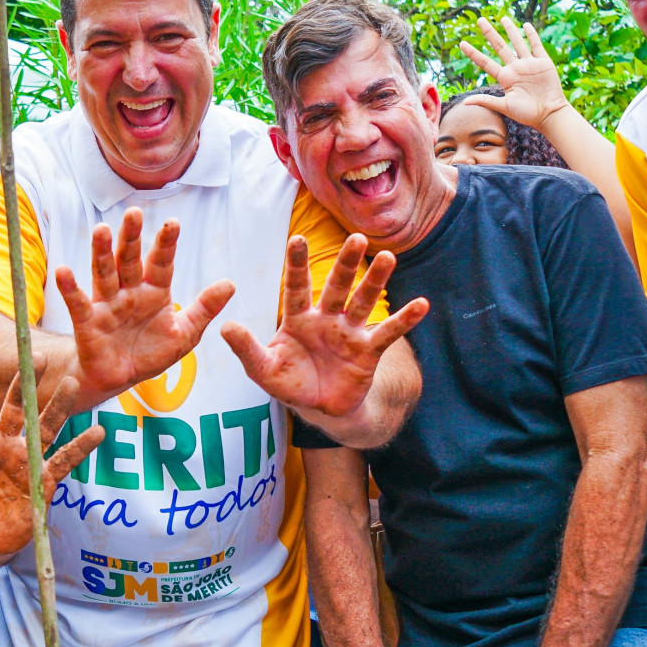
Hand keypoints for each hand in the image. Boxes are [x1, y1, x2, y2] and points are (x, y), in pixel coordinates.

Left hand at [0, 363, 103, 560]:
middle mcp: (2, 445)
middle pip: (15, 409)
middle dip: (25, 384)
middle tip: (37, 357)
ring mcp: (25, 460)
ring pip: (44, 427)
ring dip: (58, 407)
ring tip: (72, 382)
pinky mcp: (44, 480)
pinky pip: (64, 460)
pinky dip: (81, 447)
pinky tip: (97, 432)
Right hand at [55, 208, 233, 402]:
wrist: (121, 378)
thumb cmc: (151, 353)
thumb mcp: (184, 334)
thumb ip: (205, 309)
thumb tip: (231, 284)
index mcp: (155, 291)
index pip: (162, 263)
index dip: (166, 244)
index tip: (173, 223)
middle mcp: (129, 291)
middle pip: (130, 259)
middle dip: (132, 237)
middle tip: (134, 213)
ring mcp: (107, 304)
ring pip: (104, 273)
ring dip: (102, 252)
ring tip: (101, 229)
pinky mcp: (88, 322)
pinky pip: (78, 303)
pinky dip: (70, 288)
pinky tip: (63, 270)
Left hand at [221, 234, 427, 418]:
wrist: (320, 408)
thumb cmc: (290, 382)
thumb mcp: (263, 369)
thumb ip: (246, 348)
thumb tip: (224, 326)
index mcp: (298, 318)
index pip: (297, 286)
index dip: (297, 264)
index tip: (296, 238)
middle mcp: (326, 318)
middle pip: (336, 285)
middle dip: (345, 263)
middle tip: (356, 238)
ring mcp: (349, 332)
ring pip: (363, 301)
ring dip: (375, 280)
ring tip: (387, 257)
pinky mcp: (368, 351)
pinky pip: (388, 333)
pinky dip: (405, 319)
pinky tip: (422, 304)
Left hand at [457, 16, 572, 133]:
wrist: (549, 114)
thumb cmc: (526, 114)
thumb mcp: (504, 107)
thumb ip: (486, 101)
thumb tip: (464, 102)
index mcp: (505, 78)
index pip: (485, 62)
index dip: (473, 53)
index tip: (462, 43)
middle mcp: (515, 68)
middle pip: (500, 46)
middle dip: (490, 33)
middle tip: (480, 20)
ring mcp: (529, 64)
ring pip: (518, 42)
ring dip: (510, 30)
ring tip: (503, 18)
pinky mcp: (543, 62)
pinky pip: (536, 45)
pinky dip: (531, 35)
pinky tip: (525, 25)